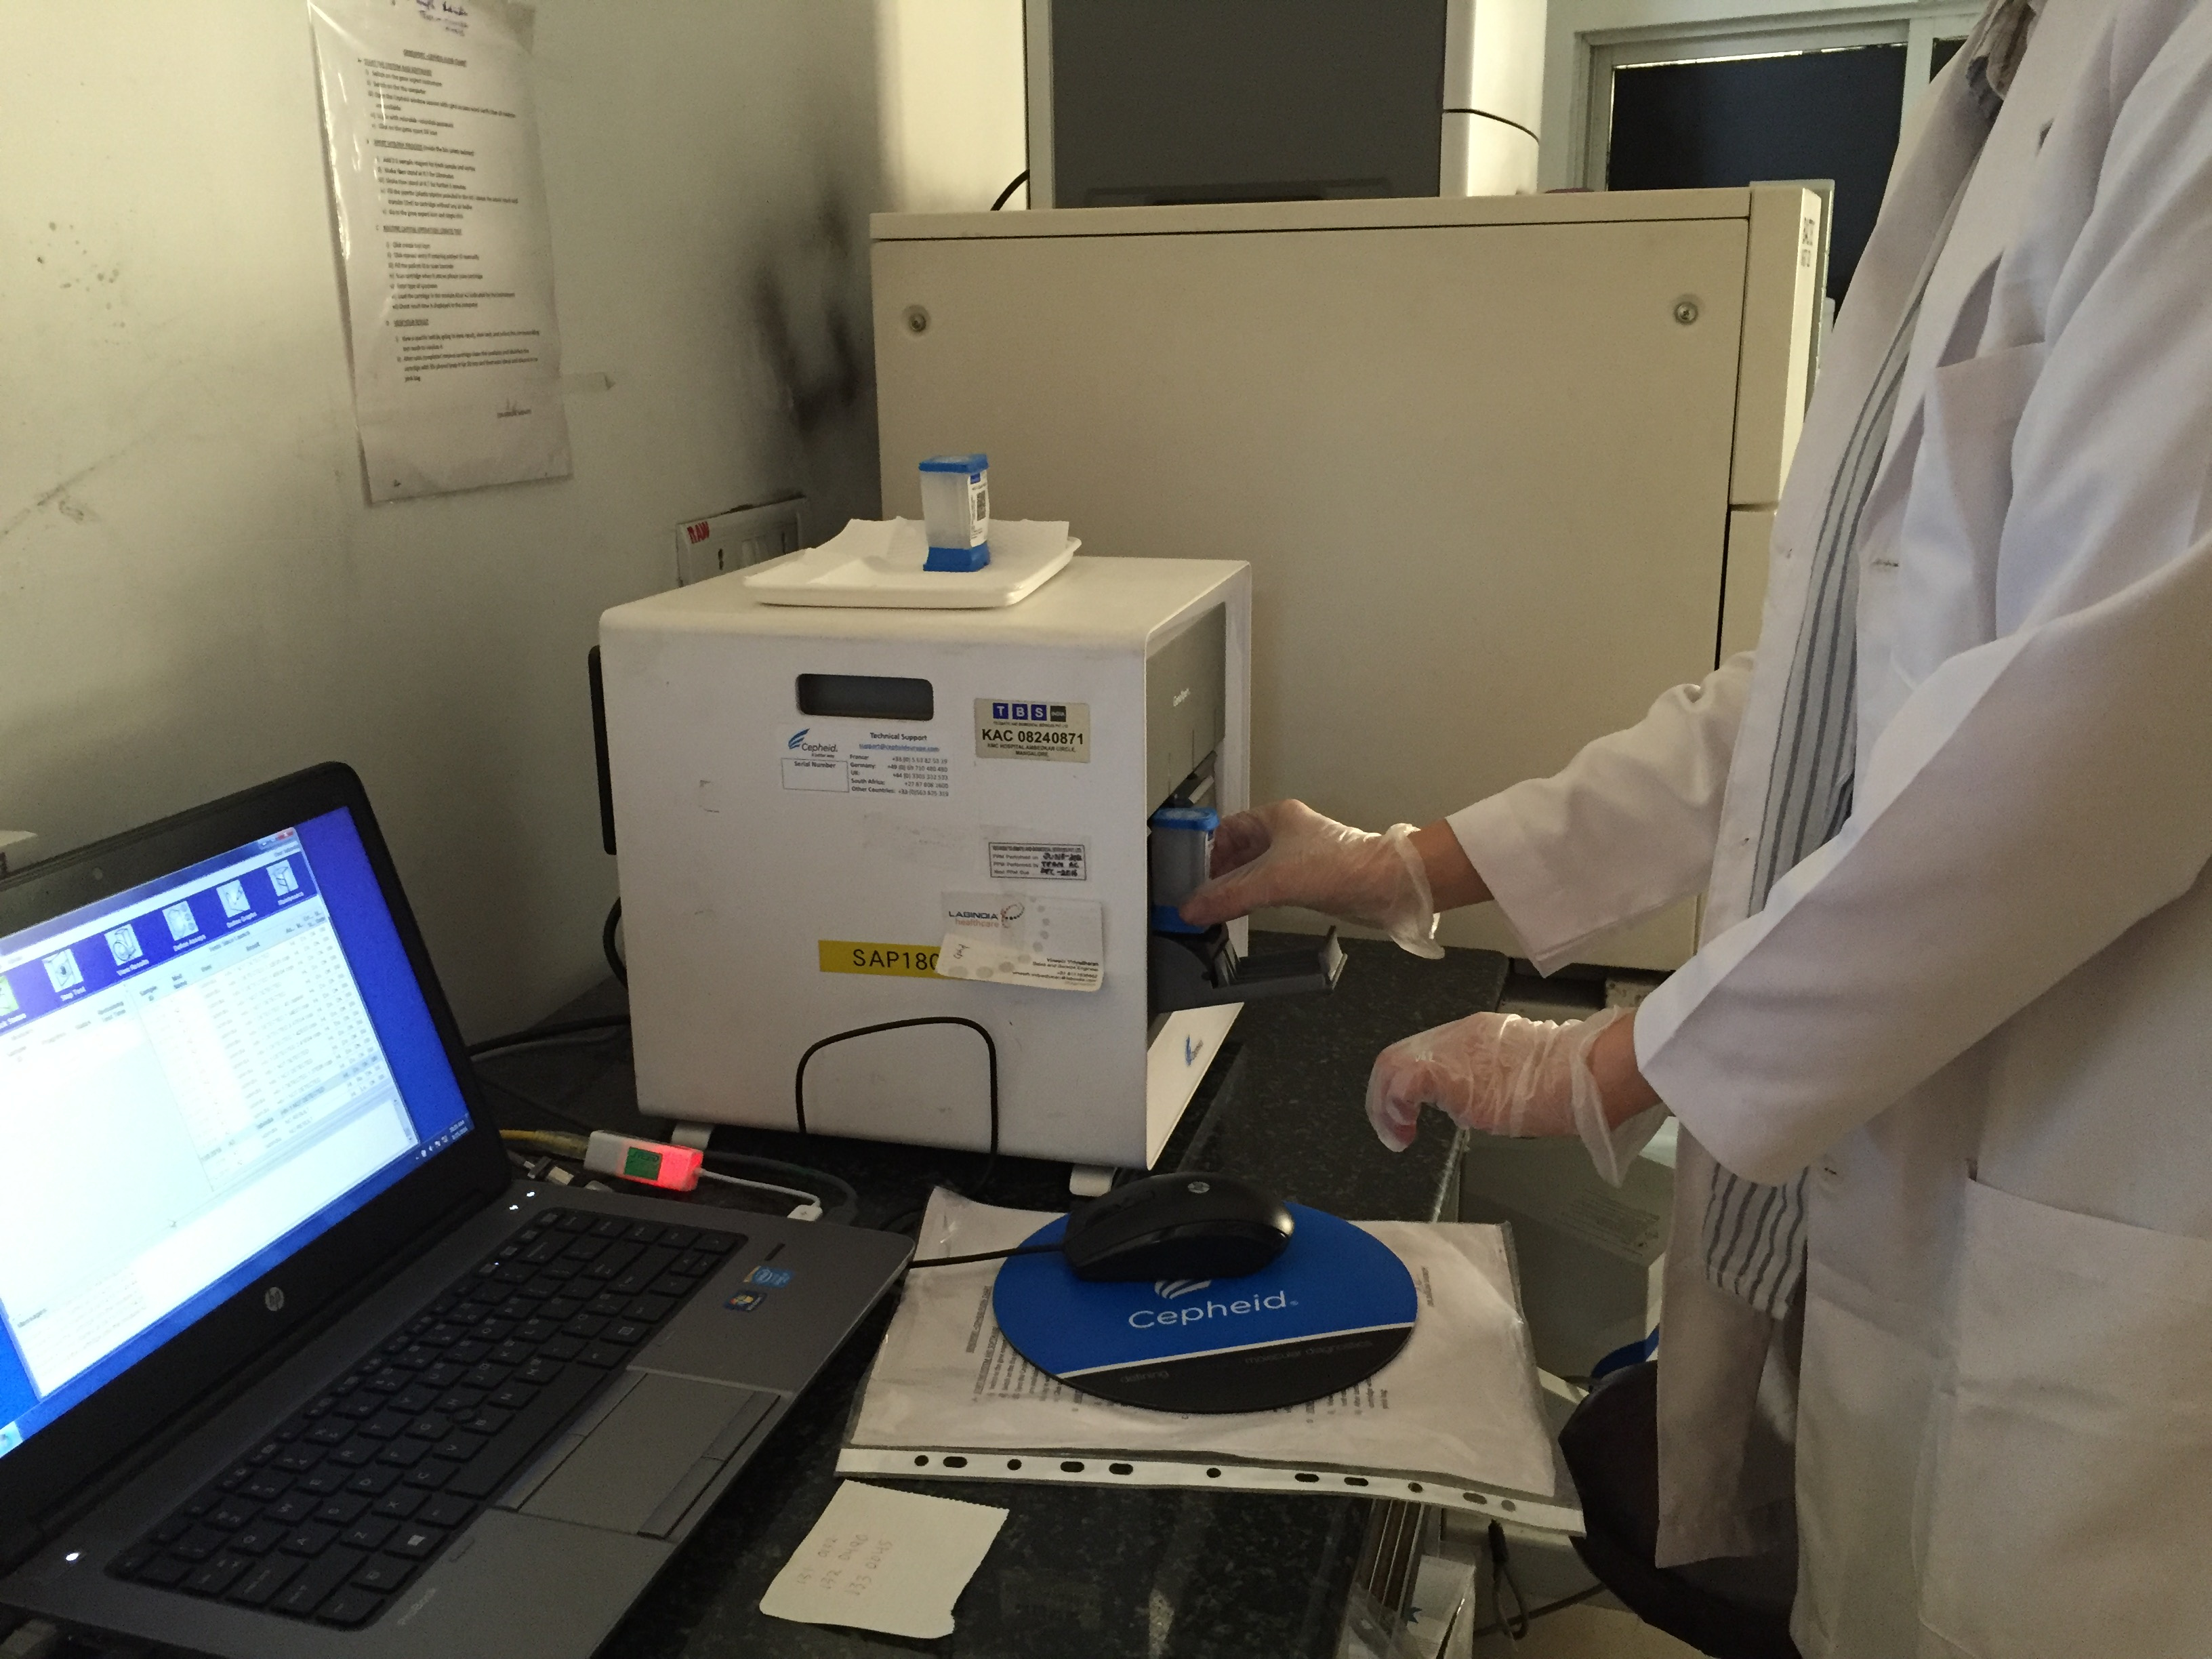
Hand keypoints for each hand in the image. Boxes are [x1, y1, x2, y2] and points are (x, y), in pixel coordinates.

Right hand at [1177, 800, 1443, 958]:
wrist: (1384, 886)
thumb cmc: (1340, 867)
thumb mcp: (1272, 880)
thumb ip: (1228, 896)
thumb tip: (1192, 909)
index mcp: (1276, 817)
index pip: (1228, 827)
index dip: (1208, 849)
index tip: (1192, 873)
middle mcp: (1287, 832)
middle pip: (1240, 850)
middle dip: (1219, 872)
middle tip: (1200, 895)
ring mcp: (1300, 856)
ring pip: (1256, 868)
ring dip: (1237, 885)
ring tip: (1217, 906)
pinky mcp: (1311, 878)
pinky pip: (1272, 885)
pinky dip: (1255, 896)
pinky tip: (1245, 910)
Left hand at [1363, 1004, 1661, 1182]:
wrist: (1584, 1072)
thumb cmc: (1572, 1077)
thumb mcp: (1523, 1069)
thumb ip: (1493, 1078)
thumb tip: (1478, 1099)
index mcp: (1474, 1034)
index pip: (1422, 1051)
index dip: (1406, 1083)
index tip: (1408, 1112)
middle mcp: (1456, 1038)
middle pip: (1399, 1056)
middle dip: (1385, 1096)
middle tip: (1393, 1128)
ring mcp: (1453, 1055)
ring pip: (1393, 1068)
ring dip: (1385, 1108)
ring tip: (1396, 1136)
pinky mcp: (1452, 1078)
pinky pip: (1403, 1085)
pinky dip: (1393, 1110)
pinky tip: (1403, 1133)